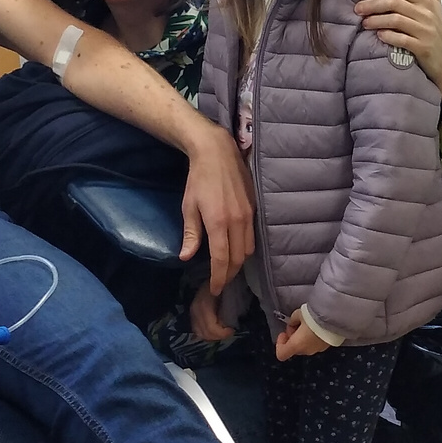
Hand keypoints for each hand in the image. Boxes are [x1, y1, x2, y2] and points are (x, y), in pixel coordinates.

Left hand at [179, 124, 254, 294]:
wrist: (217, 152)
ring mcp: (249, 215)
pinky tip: (236, 250)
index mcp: (218, 222)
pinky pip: (253, 237)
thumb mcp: (188, 206)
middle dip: (229, 275)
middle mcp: (237, 221)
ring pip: (248, 249)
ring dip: (239, 263)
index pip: (221, 260)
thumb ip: (191, 234)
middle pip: (238, 259)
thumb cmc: (198, 179)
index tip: (214, 290)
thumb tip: (186, 257)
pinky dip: (245, 248)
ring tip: (227, 269)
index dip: (218, 278)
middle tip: (219, 283)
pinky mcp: (255, 208)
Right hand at [189, 283, 235, 341]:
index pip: (211, 327)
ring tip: (222, 331)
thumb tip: (227, 324)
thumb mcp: (229, 295)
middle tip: (229, 332)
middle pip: (205, 333)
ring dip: (212, 336)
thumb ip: (228, 310)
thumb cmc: (225, 284)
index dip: (222, 333)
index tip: (232, 330)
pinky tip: (214, 331)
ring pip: (200, 333)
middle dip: (218, 336)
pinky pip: (197, 330)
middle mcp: (195, 309)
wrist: (216, 274)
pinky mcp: (192, 313)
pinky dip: (206, 333)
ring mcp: (192, 312)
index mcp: (204, 304)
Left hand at [274, 308, 331, 360]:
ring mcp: (318, 350)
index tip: (283, 333)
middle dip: (292, 337)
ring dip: (302, 338)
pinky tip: (316, 326)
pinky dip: (312, 338)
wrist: (335, 318)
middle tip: (296, 324)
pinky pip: (314, 344)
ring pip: (304, 346)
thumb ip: (292, 321)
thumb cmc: (314, 317)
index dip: (279, 344)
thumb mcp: (298, 314)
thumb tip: (293, 323)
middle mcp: (306, 350)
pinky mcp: (326, 346)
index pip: (281, 354)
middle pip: (294, 348)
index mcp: (296, 345)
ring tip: (307, 323)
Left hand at [357, 0, 441, 102]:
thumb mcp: (434, 4)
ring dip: (376, 20)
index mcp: (427, 0)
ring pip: (395, 19)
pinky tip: (379, 35)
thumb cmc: (436, 29)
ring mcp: (425, 30)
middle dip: (372, 3)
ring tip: (365, 22)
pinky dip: (387, 35)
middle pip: (394, 1)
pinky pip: (400, 38)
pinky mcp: (423, 47)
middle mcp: (427, 13)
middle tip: (358, 8)